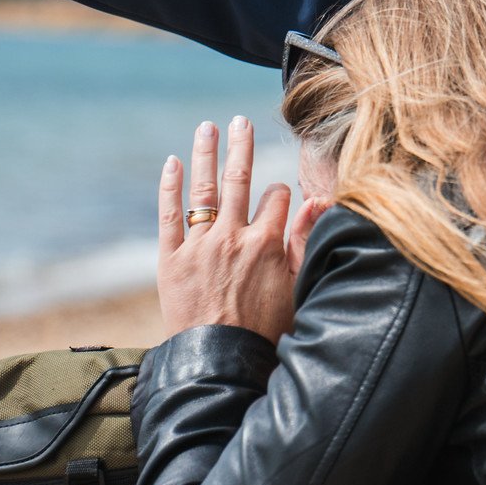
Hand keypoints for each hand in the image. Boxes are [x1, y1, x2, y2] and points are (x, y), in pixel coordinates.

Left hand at [156, 117, 328, 342]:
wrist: (221, 364)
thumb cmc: (265, 333)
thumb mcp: (298, 288)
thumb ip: (305, 242)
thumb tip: (315, 201)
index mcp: (267, 243)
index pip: (277, 198)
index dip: (281, 193)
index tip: (279, 196)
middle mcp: (232, 237)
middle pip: (238, 179)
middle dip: (241, 146)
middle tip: (240, 120)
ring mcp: (199, 246)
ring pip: (203, 189)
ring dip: (206, 153)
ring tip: (207, 127)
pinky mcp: (171, 260)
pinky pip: (169, 215)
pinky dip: (170, 187)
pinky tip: (173, 163)